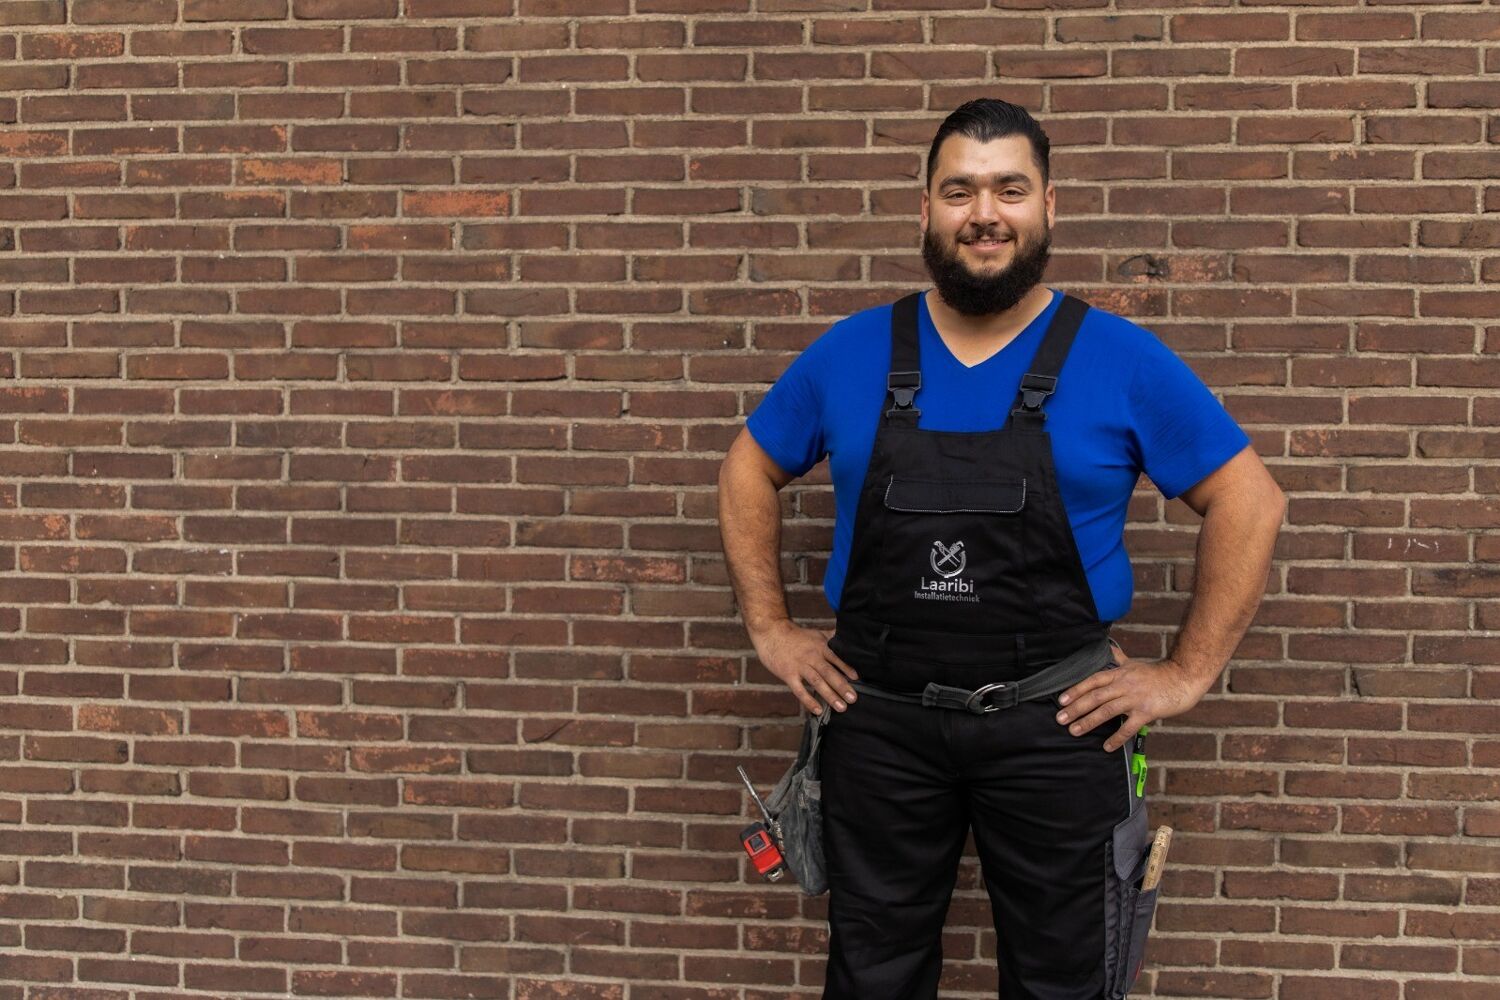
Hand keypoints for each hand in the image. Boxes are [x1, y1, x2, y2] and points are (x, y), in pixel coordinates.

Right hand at [751, 621, 859, 714]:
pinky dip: (808, 700)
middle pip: (828, 672)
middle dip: (841, 686)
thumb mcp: (816, 633)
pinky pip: (799, 690)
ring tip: (841, 707)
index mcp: (820, 647)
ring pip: (816, 682)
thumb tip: (848, 637)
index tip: (857, 678)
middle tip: (853, 699)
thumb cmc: (796, 635)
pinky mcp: (788, 674)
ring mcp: (800, 666)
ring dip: (829, 695)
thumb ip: (832, 638)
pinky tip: (817, 710)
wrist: (772, 633)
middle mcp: (812, 657)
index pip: (836, 658)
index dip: (846, 668)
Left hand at [1054, 643, 1208, 751]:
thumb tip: (1109, 649)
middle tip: (1060, 719)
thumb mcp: (1135, 664)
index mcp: (1120, 673)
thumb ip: (1119, 659)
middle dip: (1076, 708)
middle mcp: (1124, 685)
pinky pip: (1128, 727)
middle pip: (1095, 696)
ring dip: (1088, 721)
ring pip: (1107, 710)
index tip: (1061, 700)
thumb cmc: (1158, 673)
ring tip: (1074, 731)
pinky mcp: (1147, 712)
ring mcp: (1135, 698)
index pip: (1093, 681)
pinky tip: (1106, 747)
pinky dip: (1116, 738)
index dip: (1076, 690)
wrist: (1184, 678)